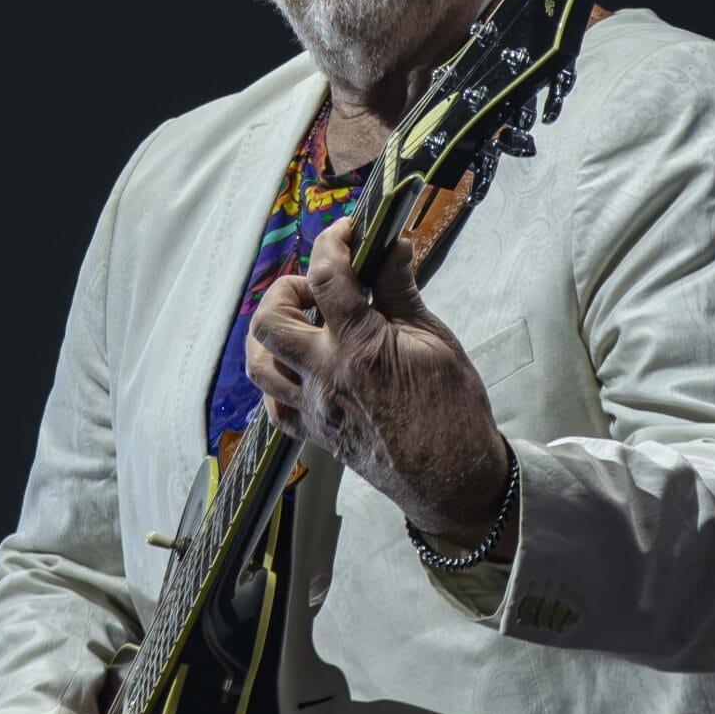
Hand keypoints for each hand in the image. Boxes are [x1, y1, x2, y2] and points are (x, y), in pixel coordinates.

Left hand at [246, 217, 511, 543]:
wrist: (454, 481)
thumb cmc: (455, 413)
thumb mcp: (436, 341)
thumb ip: (402, 292)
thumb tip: (393, 248)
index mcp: (361, 348)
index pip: (327, 277)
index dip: (334, 241)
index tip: (349, 232)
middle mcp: (326, 377)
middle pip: (271, 320)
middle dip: (287, 289)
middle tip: (318, 285)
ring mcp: (316, 409)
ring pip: (260, 364)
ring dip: (271, 332)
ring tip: (302, 320)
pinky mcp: (316, 435)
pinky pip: (274, 405)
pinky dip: (278, 378)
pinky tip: (301, 365)